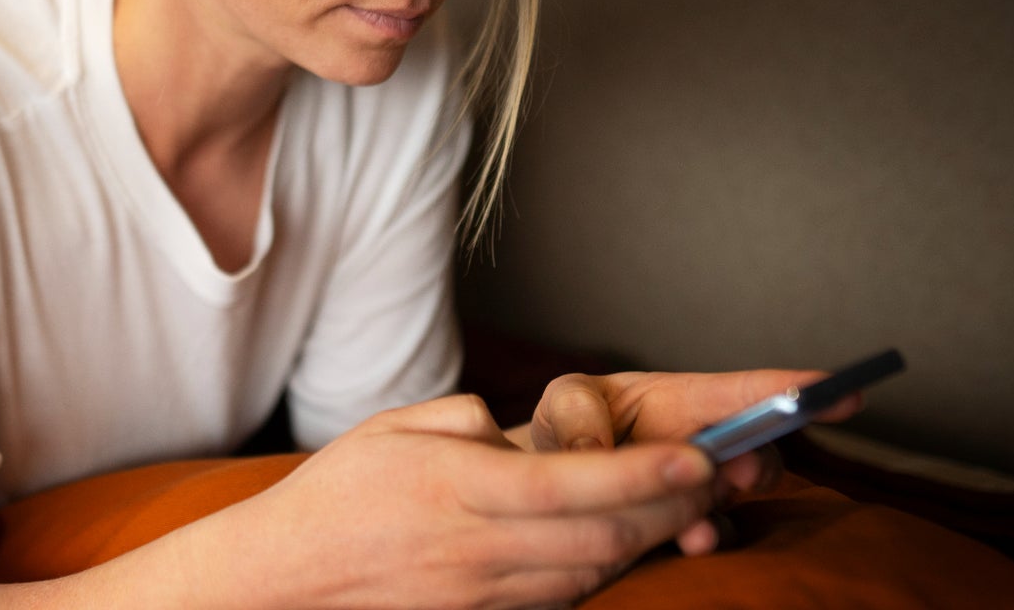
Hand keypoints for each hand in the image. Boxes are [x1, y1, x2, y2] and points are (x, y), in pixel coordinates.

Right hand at [197, 394, 725, 609]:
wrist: (289, 575)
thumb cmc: (341, 491)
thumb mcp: (398, 424)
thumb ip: (470, 420)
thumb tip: (525, 434)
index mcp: (455, 487)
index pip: (573, 485)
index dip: (646, 473)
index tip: (700, 455)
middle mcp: (476, 547)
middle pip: (602, 537)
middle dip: (674, 507)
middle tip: (724, 473)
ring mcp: (483, 592)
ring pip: (594, 572)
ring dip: (650, 540)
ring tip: (691, 503)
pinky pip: (566, 594)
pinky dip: (608, 567)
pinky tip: (627, 539)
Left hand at [518, 367, 865, 550]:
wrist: (548, 480)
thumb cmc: (566, 428)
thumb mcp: (565, 402)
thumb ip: (577, 414)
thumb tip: (596, 452)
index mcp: (680, 399)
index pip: (745, 392)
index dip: (793, 389)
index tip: (839, 391)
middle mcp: (703, 444)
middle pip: (757, 449)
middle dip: (758, 461)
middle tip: (741, 471)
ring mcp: (699, 490)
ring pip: (735, 499)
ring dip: (723, 509)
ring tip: (696, 522)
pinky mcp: (684, 529)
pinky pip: (711, 536)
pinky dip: (703, 538)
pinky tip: (683, 543)